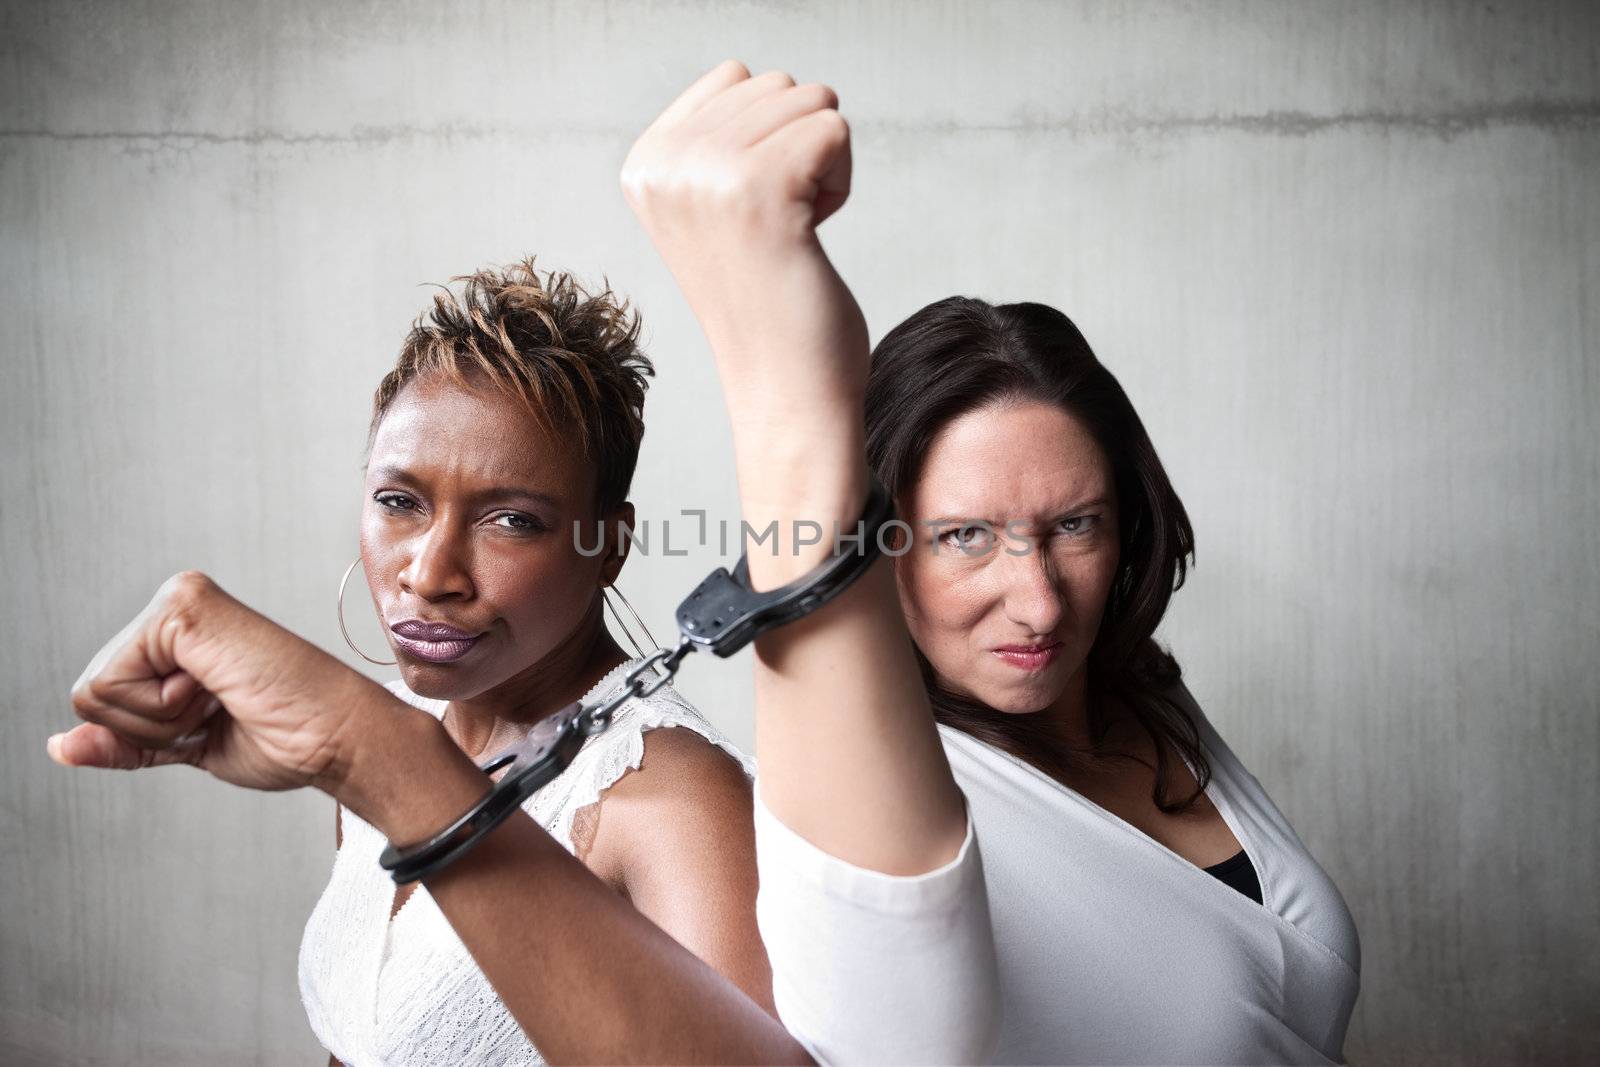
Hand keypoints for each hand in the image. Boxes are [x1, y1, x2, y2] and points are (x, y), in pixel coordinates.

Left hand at [48, 571, 400, 796]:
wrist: (339, 738)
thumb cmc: (289, 738)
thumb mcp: (187, 746)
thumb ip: (125, 743)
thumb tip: (58, 747)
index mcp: (178, 635)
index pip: (101, 696)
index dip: (147, 733)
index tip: (214, 719)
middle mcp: (175, 609)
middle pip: (89, 692)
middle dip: (147, 728)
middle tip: (219, 712)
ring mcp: (179, 602)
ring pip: (95, 691)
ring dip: (158, 721)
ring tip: (223, 701)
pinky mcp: (182, 609)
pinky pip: (113, 683)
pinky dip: (160, 710)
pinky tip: (216, 690)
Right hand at [622, 61, 869, 574]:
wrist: (783, 395)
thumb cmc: (770, 307)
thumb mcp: (717, 206)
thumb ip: (717, 141)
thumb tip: (750, 77)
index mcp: (643, 166)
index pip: (737, 77)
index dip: (769, 139)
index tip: (751, 215)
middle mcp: (663, 166)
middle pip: (776, 84)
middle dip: (800, 150)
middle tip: (776, 232)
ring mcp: (705, 176)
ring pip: (809, 102)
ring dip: (821, 168)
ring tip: (790, 237)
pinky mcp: (759, 191)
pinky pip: (835, 130)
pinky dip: (839, 186)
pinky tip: (809, 241)